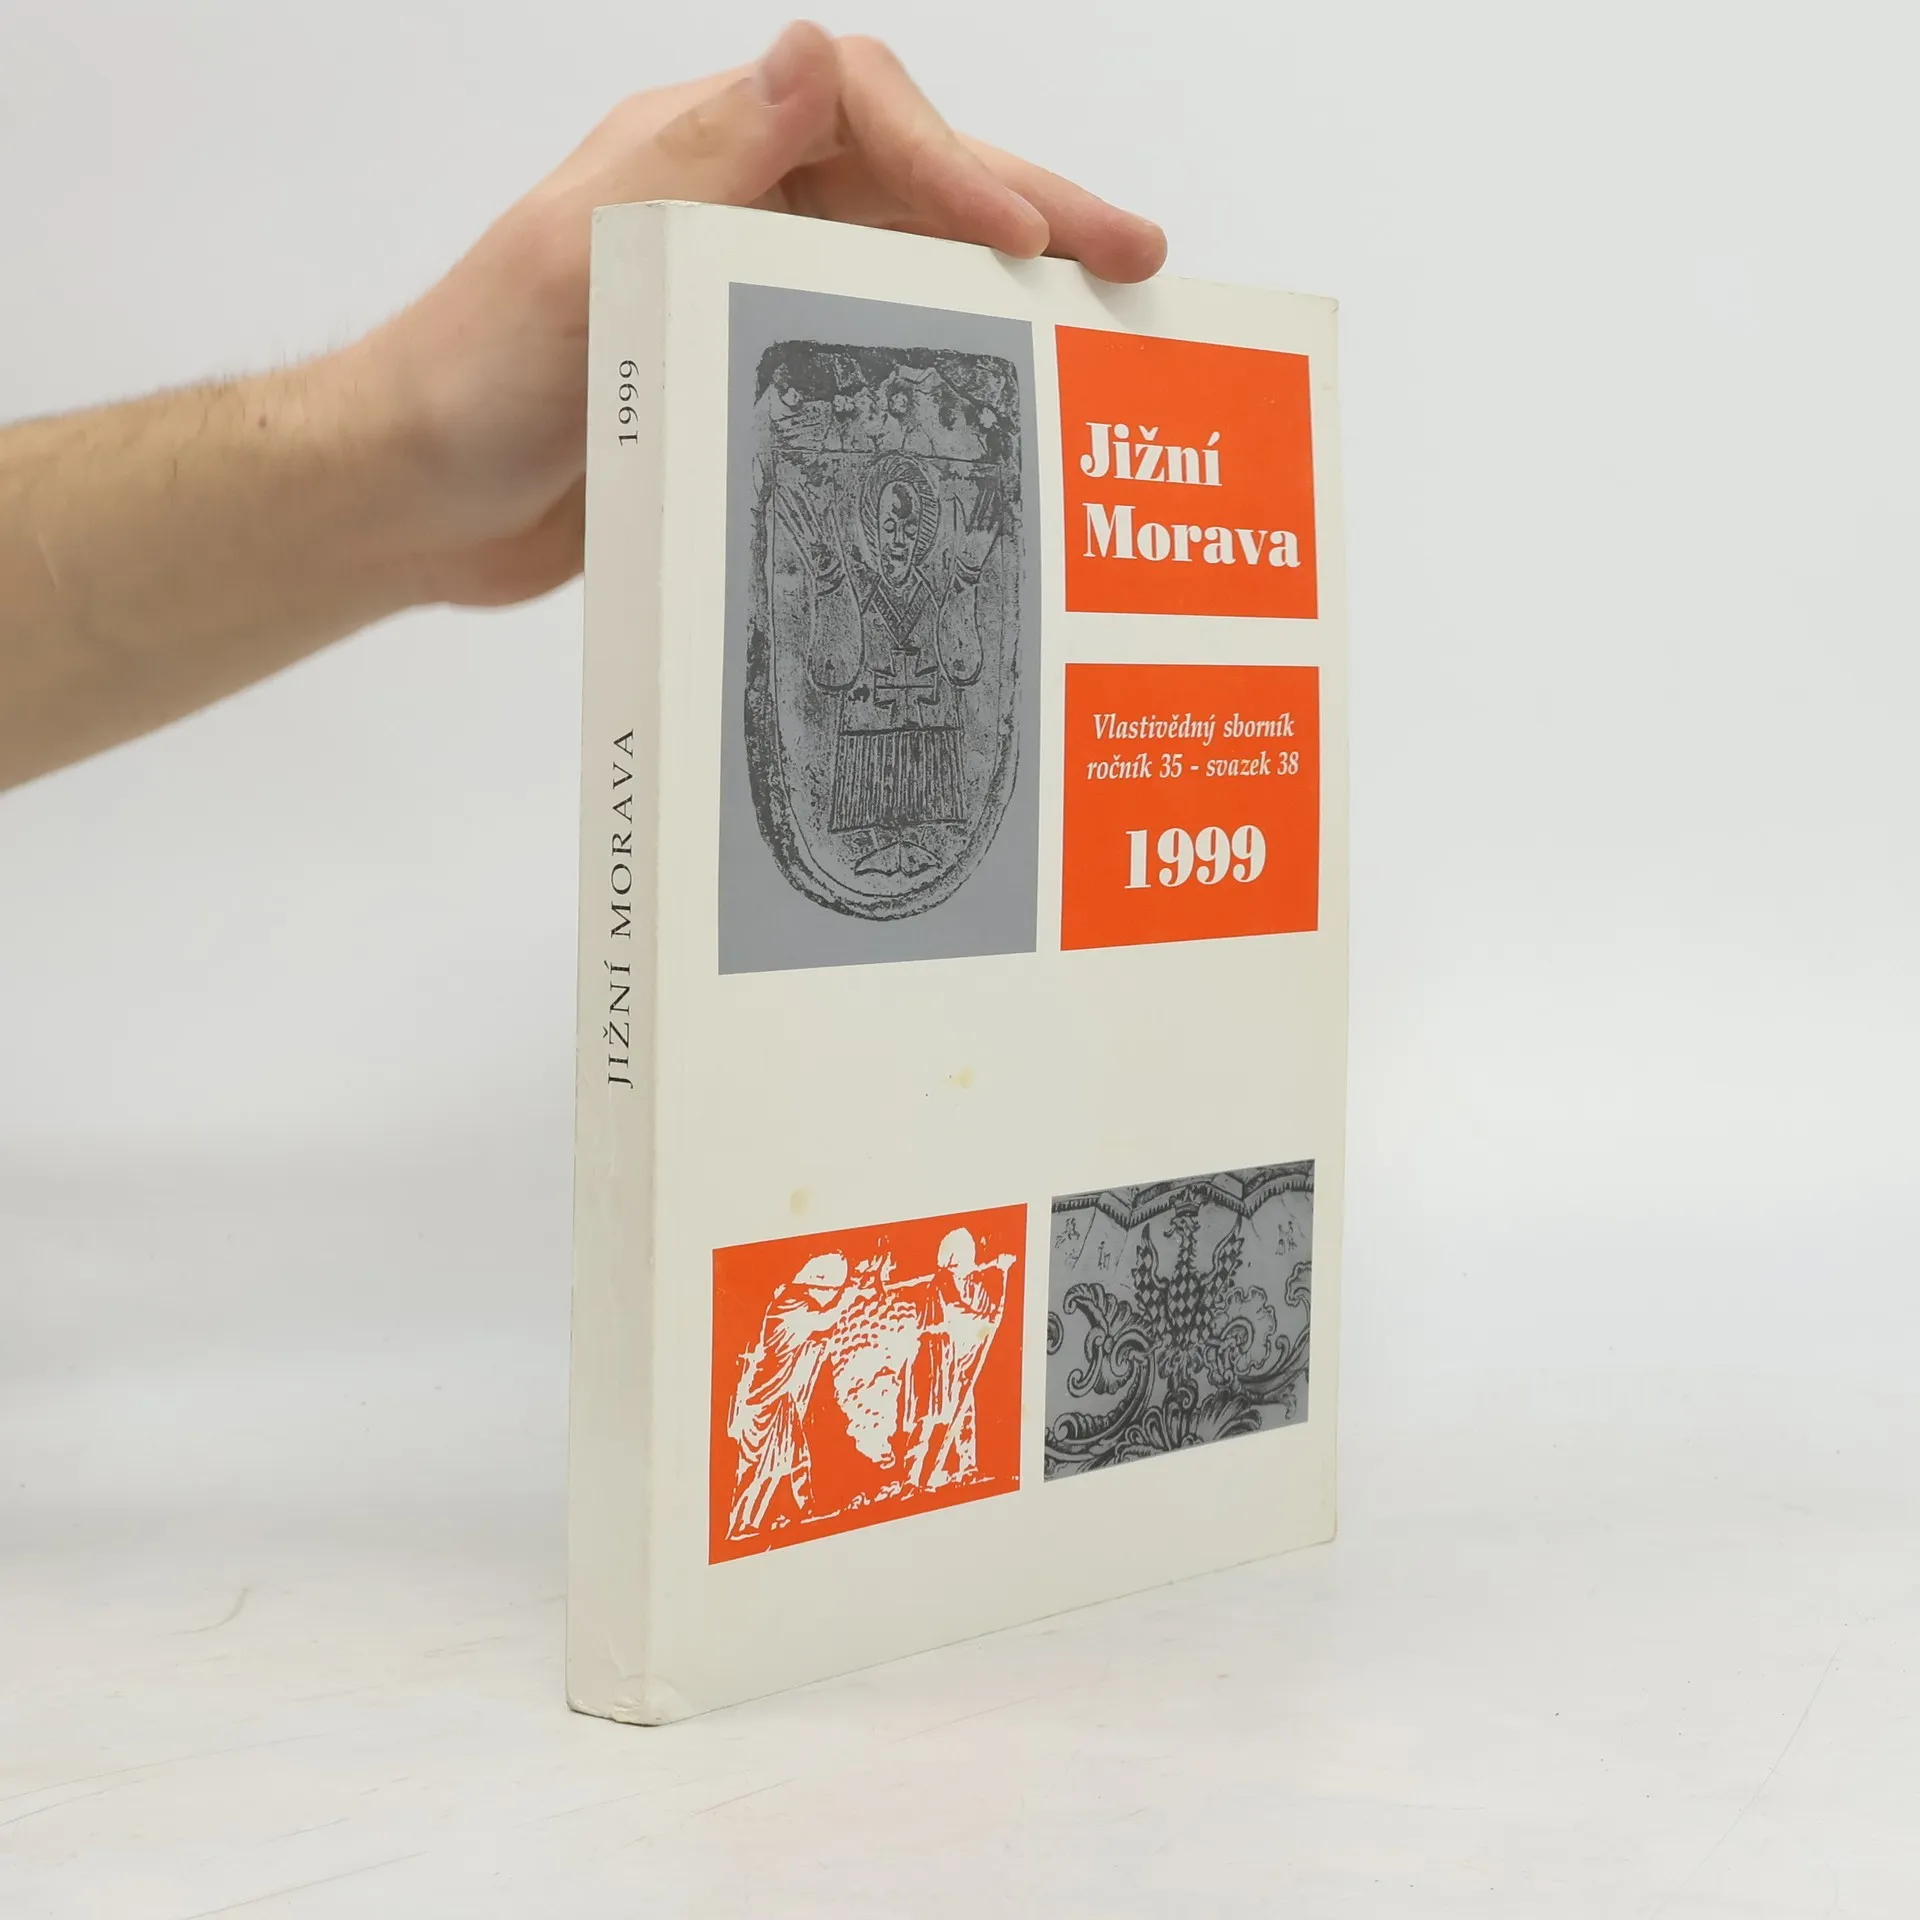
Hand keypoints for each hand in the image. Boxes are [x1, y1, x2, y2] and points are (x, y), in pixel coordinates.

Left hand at [338, 21, 1164, 609]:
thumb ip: (693, 162)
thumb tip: (812, 55)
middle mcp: (737, 207)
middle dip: (1031, 212)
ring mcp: (747, 293)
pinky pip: (872, 357)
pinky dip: (945, 371)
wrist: (416, 500)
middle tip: (1134, 254)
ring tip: (1103, 328)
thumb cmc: (470, 381)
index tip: (1021, 237)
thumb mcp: (573, 259)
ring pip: (908, 268)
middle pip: (913, 184)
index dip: (955, 162)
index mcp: (698, 151)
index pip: (861, 112)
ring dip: (1008, 293)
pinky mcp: (752, 379)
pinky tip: (1001, 409)